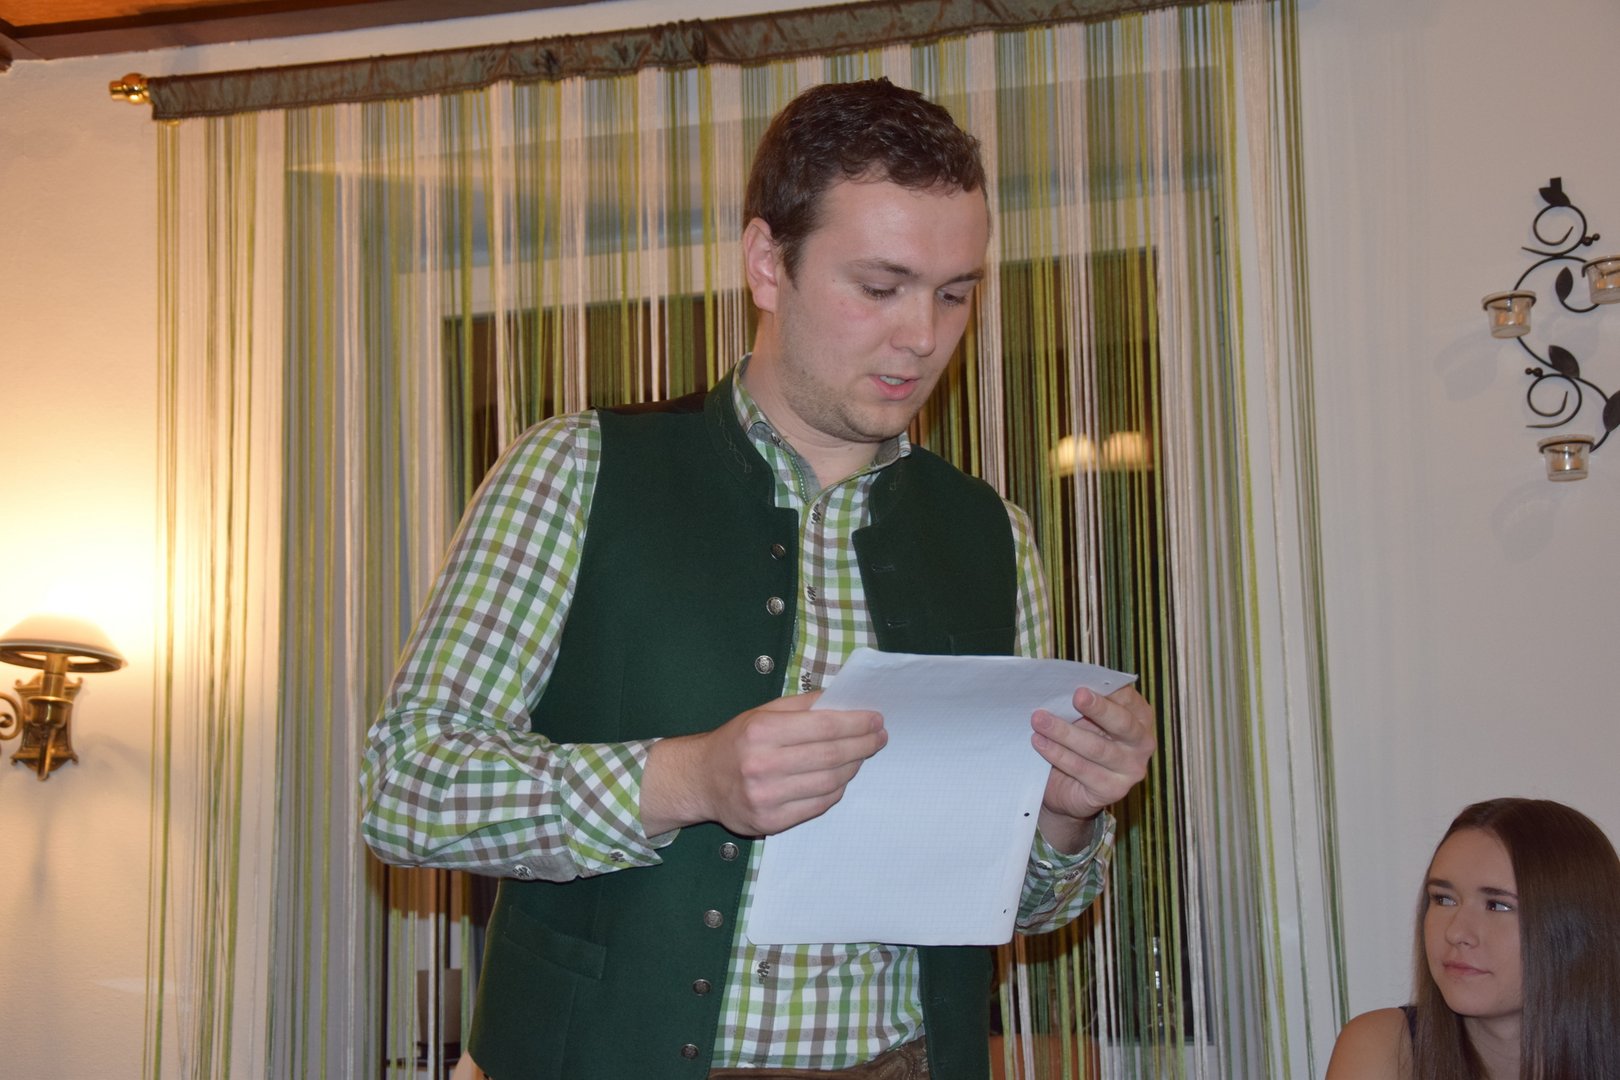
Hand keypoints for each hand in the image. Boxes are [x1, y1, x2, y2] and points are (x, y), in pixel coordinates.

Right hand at [641, 692, 886, 836]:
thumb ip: (802, 705)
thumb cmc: (736, 741)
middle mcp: (762, 765)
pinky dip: (836, 790)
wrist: (701, 780)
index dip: (856, 723)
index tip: (876, 719)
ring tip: (861, 756)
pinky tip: (841, 777)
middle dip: (862, 745)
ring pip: (829, 783)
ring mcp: (766, 797)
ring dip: (853, 768)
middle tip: (879, 737)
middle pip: (830, 755)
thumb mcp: (761, 713)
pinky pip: (818, 805)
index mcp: (761, 732)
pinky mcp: (770, 822)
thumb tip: (843, 701)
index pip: (823, 727)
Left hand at [1031, 684, 1155, 852]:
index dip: (1108, 689)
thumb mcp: (1083, 718)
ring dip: (1065, 732)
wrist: (1067, 786)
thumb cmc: (1078, 741)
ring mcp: (1130, 770)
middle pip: (1122, 723)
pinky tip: (1040, 743)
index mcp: (1140, 717)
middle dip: (1098, 708)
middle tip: (1077, 695)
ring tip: (1039, 720)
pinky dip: (1058, 754)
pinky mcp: (1113, 790)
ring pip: (1097, 748)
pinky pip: (1082, 769)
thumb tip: (1062, 683)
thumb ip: (1082, 703)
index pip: (1128, 698)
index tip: (1087, 681)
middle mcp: (1141, 743)